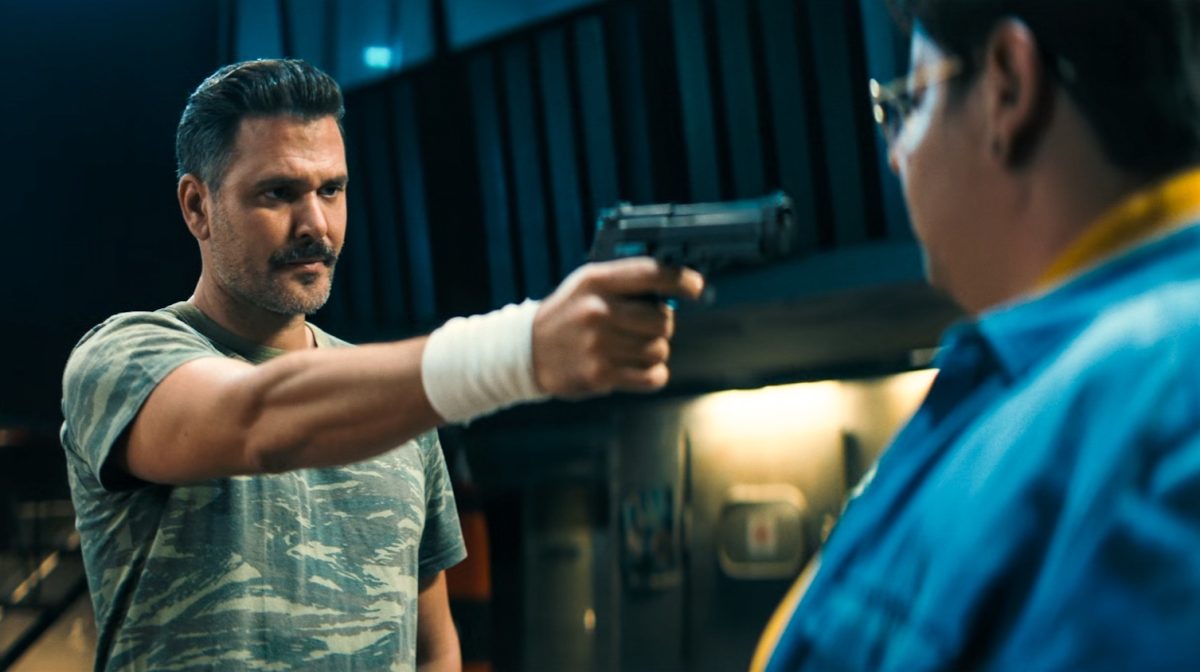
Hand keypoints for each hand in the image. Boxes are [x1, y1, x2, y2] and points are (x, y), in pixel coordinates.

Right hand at [532, 257, 704, 396]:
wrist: (527, 352)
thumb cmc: (567, 315)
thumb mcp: (586, 285)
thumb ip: (624, 281)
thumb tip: (673, 288)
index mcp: (595, 281)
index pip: (650, 273)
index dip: (680, 279)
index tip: (695, 287)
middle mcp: (597, 311)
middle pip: (662, 320)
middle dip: (662, 326)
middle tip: (646, 328)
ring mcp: (598, 345)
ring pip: (659, 350)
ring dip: (654, 352)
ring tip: (632, 349)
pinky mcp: (600, 375)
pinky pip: (652, 376)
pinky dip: (652, 374)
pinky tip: (636, 368)